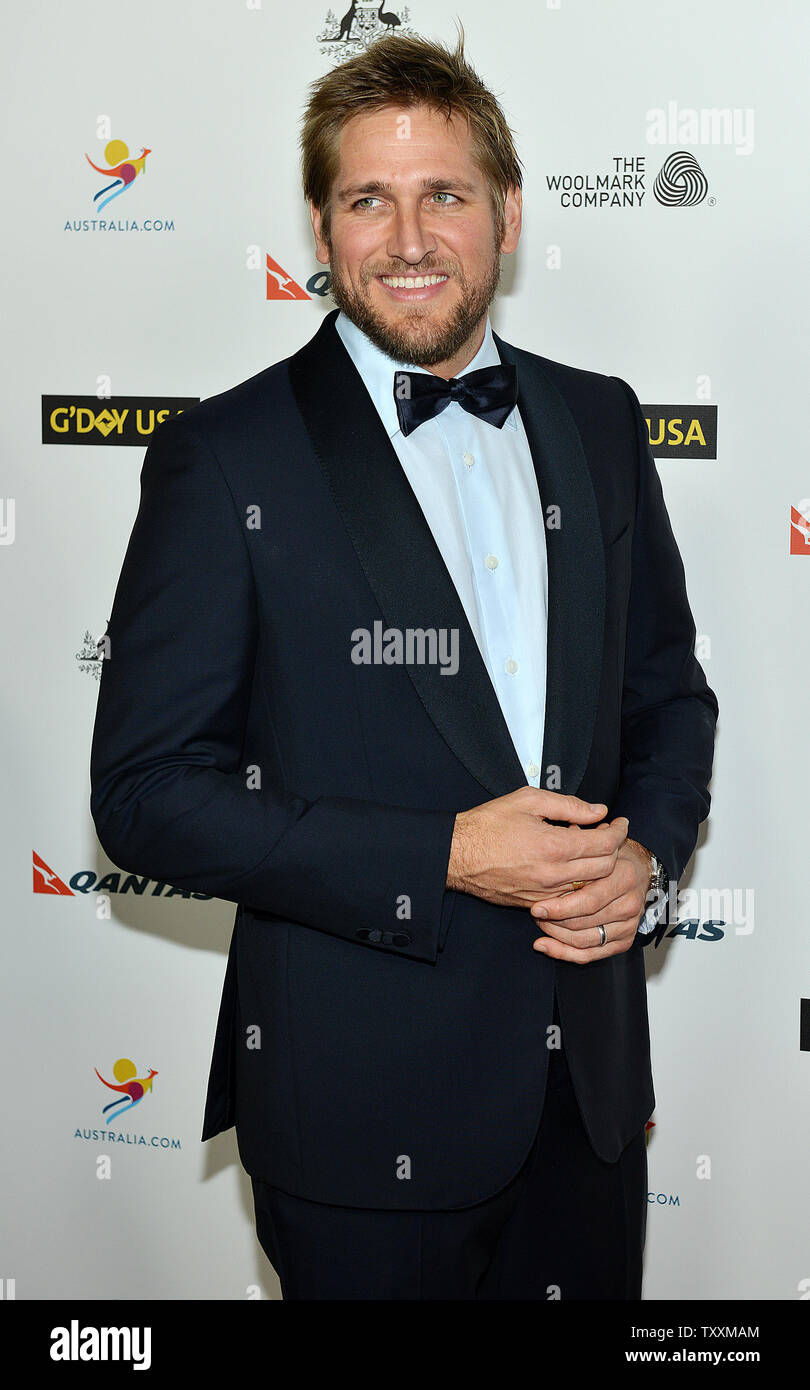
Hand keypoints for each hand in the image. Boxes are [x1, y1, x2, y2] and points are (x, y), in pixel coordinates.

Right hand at [447, 787, 627, 909]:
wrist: (457, 855)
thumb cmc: (488, 825)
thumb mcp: (528, 800)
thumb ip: (568, 805)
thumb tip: (598, 811)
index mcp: (554, 847)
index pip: (605, 844)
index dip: (619, 831)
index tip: (621, 823)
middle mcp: (554, 875)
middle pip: (605, 868)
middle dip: (614, 850)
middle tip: (609, 834)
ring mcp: (546, 894)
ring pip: (590, 887)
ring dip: (598, 868)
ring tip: (591, 849)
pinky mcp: (536, 904)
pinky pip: (570, 898)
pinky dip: (579, 883)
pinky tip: (571, 866)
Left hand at [529, 837, 652, 962]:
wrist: (639, 870)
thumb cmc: (612, 856)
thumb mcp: (600, 842)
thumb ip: (582, 839)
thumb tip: (564, 831)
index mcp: (624, 876)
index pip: (589, 899)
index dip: (560, 906)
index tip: (535, 906)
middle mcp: (630, 902)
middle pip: (585, 922)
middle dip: (555, 921)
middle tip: (535, 913)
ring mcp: (629, 923)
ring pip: (585, 940)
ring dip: (557, 935)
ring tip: (540, 923)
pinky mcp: (625, 939)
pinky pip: (592, 954)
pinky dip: (565, 953)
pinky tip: (545, 945)